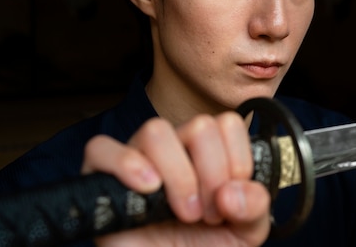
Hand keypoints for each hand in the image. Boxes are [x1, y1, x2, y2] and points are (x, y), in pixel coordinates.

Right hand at [81, 112, 270, 246]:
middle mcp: (175, 147)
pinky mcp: (101, 175)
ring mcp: (137, 156)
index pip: (228, 123)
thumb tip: (233, 191)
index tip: (231, 197)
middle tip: (208, 214)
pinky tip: (148, 189)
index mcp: (209, 151)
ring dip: (178, 175)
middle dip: (211, 175)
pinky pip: (102, 148)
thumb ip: (254, 208)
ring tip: (183, 213)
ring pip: (157, 130)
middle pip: (199, 126)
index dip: (237, 160)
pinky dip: (126, 164)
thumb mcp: (243, 233)